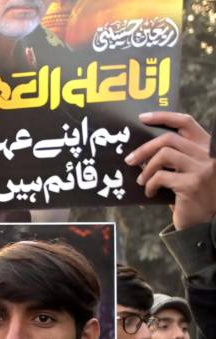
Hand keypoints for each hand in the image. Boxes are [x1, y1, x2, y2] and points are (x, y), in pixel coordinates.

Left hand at [128, 112, 214, 229]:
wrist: (205, 221)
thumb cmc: (193, 194)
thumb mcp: (189, 170)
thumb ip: (178, 155)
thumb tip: (145, 145)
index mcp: (208, 148)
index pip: (186, 122)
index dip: (163, 117)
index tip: (142, 118)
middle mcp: (209, 155)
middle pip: (169, 139)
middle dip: (144, 149)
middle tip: (130, 160)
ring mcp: (202, 169)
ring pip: (164, 155)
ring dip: (147, 169)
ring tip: (142, 180)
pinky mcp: (192, 184)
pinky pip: (161, 177)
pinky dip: (150, 185)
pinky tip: (150, 193)